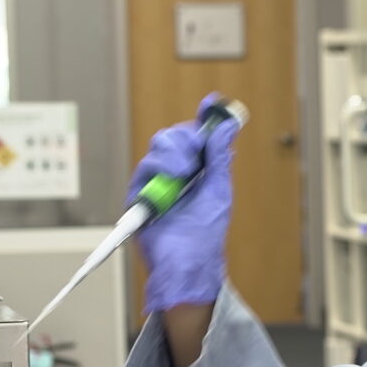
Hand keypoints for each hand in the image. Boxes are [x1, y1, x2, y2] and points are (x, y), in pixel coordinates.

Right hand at [130, 92, 237, 313]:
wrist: (186, 262)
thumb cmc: (205, 234)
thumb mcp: (219, 191)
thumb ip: (220, 158)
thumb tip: (227, 126)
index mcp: (199, 171)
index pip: (197, 137)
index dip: (205, 119)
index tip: (212, 103)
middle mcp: (176, 173)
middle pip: (175, 136)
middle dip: (187, 138)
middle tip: (197, 153)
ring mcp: (156, 181)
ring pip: (159, 147)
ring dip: (174, 155)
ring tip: (183, 174)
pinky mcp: (139, 192)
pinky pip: (145, 168)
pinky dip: (159, 171)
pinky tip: (169, 182)